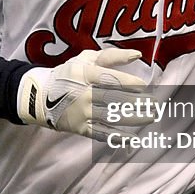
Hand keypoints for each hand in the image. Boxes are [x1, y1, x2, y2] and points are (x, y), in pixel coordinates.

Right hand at [17, 48, 152, 141]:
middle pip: (113, 99)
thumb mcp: (86, 58)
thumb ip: (112, 56)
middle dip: (136, 103)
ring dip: (133, 119)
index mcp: (84, 73)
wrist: (40, 96)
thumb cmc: (69, 73)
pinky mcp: (80, 128)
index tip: (144, 86)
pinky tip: (134, 139)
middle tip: (155, 104)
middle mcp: (83, 93)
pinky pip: (101, 134)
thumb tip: (137, 54)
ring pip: (110, 117)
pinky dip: (118, 138)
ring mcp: (81, 112)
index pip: (108, 78)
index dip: (127, 82)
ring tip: (151, 117)